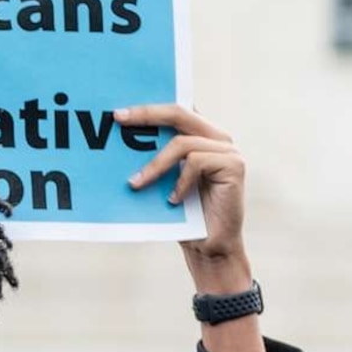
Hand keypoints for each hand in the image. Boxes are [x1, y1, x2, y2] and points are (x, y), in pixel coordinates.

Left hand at [120, 105, 247, 280]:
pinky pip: (195, 162)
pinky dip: (179, 181)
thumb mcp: (161, 181)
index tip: (118, 111)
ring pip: (182, 142)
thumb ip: (152, 158)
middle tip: (119, 119)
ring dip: (154, 164)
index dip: (149, 106)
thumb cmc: (181, 214)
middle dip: (146, 114)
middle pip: (180, 113)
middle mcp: (217, 138)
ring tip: (135, 184)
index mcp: (200, 136)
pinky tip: (172, 200)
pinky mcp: (234, 166)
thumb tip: (117, 142)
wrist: (208, 245)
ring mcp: (228, 151)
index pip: (175, 110)